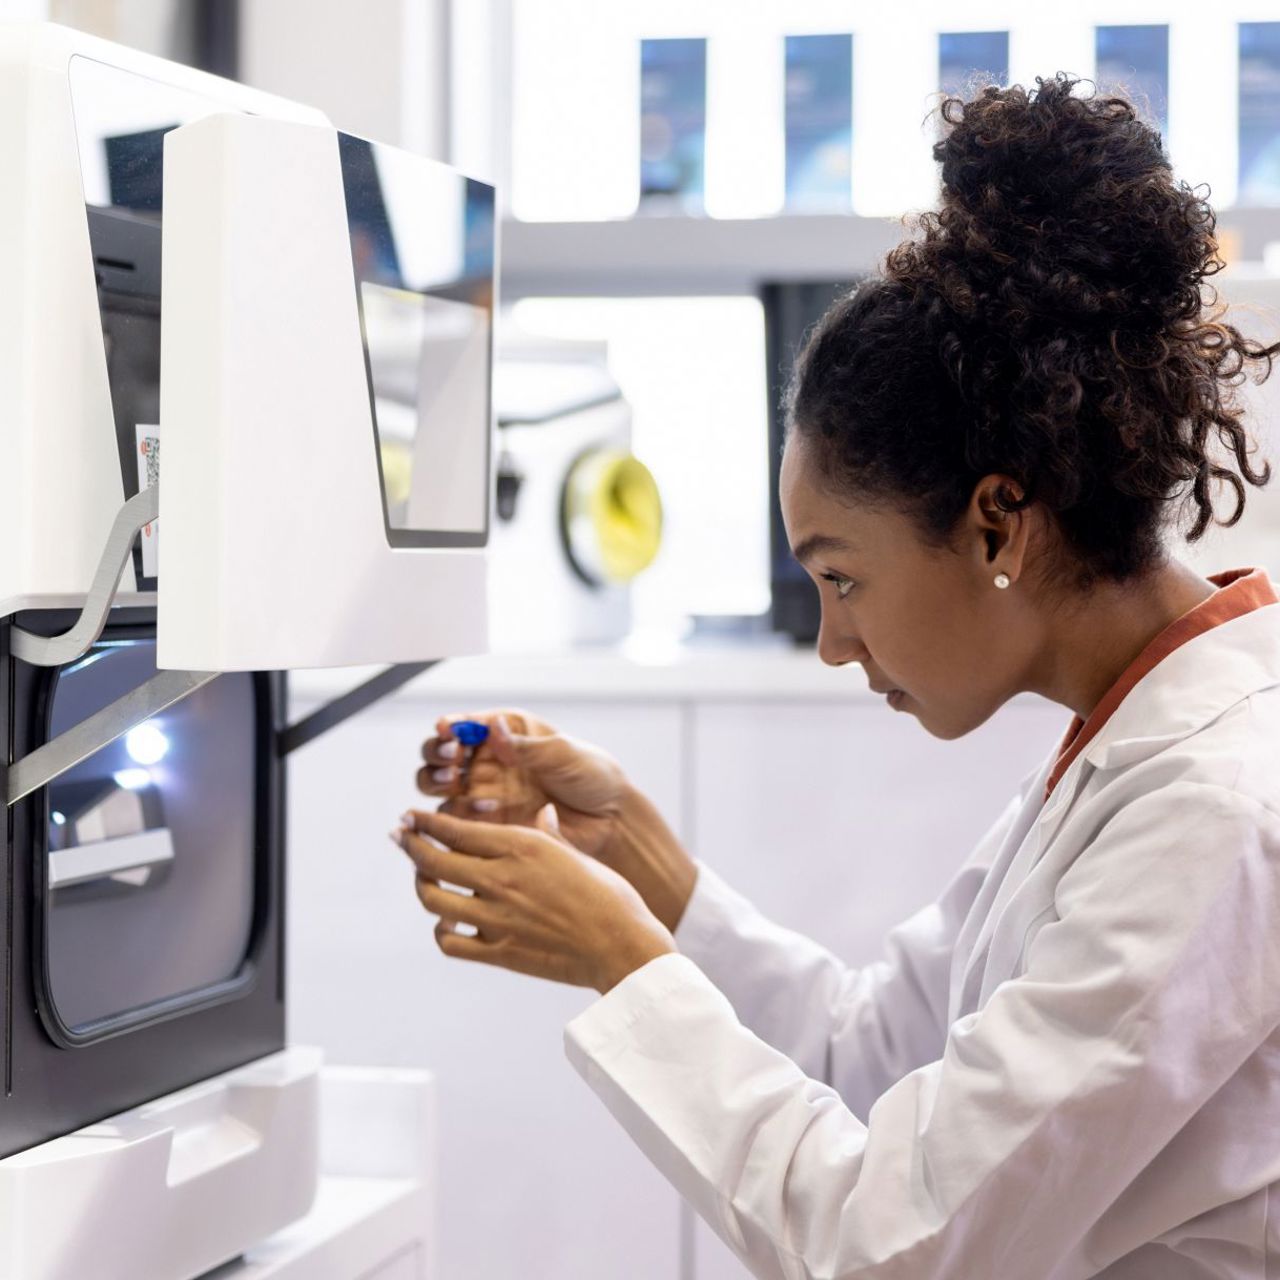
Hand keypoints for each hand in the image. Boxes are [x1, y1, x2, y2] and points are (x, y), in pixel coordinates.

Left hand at [394, 807, 676, 992]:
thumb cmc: (609, 894)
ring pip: (433, 899)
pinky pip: (450, 941)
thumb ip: (550, 834)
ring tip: (423, 878)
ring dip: (422, 885)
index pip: (455, 829)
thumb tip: (543, 812)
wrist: (622, 945)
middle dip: (410, 845)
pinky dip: (441, 929)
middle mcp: (501, 878)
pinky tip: (446, 921)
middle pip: (433, 860)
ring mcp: (496, 917)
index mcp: (521, 847)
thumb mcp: (578, 853)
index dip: (425, 822)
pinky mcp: (498, 951)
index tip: (410, 816)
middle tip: (400, 837)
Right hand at [418, 710, 627, 856]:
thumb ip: (526, 746)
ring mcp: (483, 792)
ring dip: (438, 784)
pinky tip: (483, 810)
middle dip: (438, 755)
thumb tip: (492, 728)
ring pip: (437, 787)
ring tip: (459, 784)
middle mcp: (488, 760)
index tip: (449, 731)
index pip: (465, 723)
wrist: (610, 821)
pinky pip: (454, 821)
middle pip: (439, 754)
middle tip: (453, 761)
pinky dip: (455, 815)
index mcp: (506, 731)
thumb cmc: (592, 776)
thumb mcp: (564, 753)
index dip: (450, 726)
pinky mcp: (486, 824)